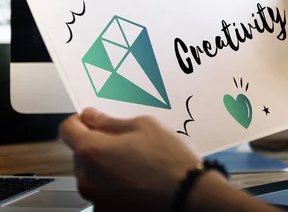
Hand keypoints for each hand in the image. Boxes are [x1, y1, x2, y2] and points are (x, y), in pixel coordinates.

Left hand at [59, 108, 207, 211]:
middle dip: (97, 145)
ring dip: (105, 166)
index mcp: (92, 150)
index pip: (67, 129)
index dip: (79, 121)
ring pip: (92, 174)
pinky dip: (114, 186)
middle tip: (126, 143)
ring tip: (136, 164)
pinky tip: (137, 181)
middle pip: (81, 154)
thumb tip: (90, 116)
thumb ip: (110, 122)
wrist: (188, 194)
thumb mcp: (144, 126)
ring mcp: (95, 198)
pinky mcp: (106, 211)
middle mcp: (86, 177)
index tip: (93, 120)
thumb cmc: (169, 158)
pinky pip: (103, 192)